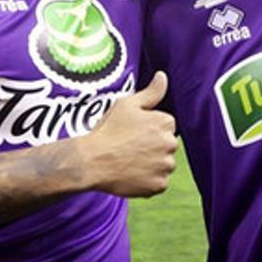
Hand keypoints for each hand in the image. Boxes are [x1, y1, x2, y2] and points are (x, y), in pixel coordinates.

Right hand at [84, 71, 177, 197]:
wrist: (91, 161)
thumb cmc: (108, 130)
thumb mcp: (127, 105)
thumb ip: (151, 92)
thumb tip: (163, 76)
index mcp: (165, 123)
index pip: (166, 126)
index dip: (148, 129)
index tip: (132, 132)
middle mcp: (170, 144)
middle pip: (166, 145)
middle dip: (153, 146)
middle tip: (129, 147)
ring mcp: (165, 166)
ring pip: (164, 165)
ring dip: (152, 164)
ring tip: (129, 161)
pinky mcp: (159, 185)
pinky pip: (159, 182)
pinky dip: (148, 181)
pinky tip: (131, 174)